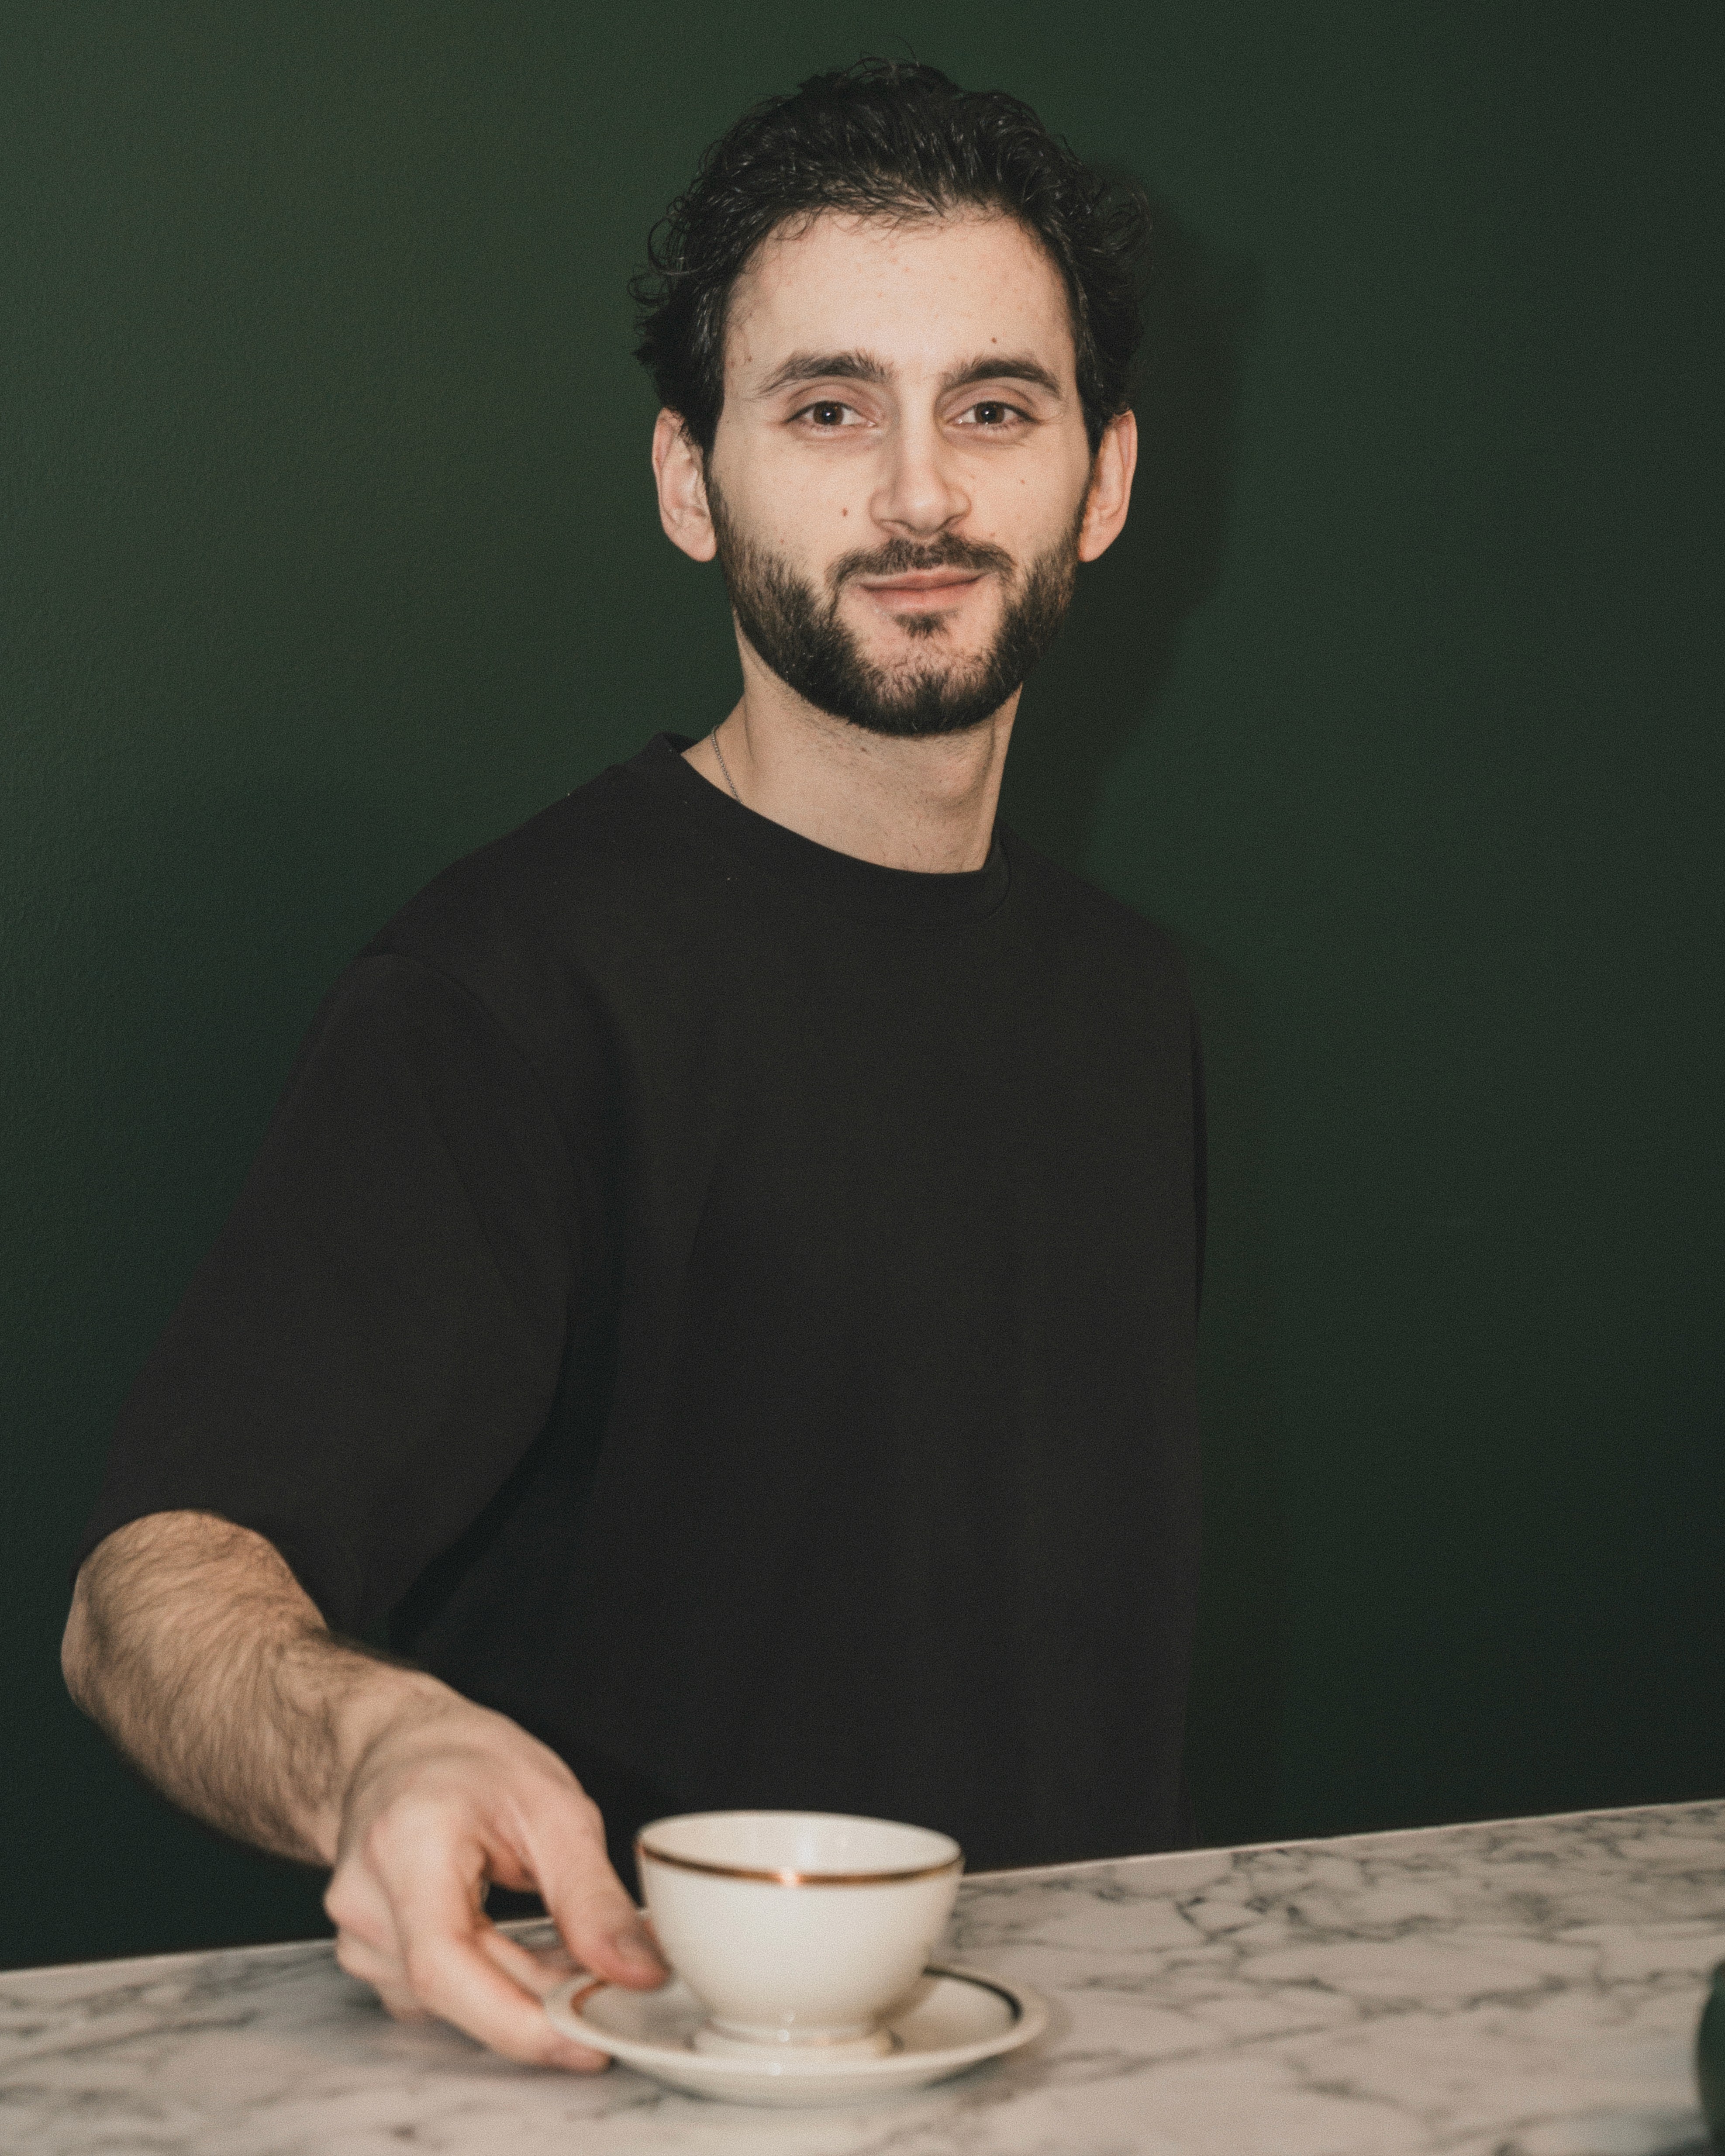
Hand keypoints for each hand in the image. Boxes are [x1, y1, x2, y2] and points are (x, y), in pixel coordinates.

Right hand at [324, 1686, 666, 2067]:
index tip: (587, 2041)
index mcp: (406, 1844)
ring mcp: (358, 1931)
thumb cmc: (472, 1761)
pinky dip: (495, 1981)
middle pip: (455, 1990)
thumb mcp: (553, 1806)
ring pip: (452, 1999)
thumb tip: (641, 1974)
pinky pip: (440, 1993)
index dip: (514, 2021)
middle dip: (543, 2005)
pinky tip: (529, 1952)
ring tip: (573, 1953)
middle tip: (616, 1995)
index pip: (444, 1965)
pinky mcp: (369, 1952)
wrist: (399, 1744)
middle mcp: (365, 1897)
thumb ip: (593, 1898)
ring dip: (521, 1991)